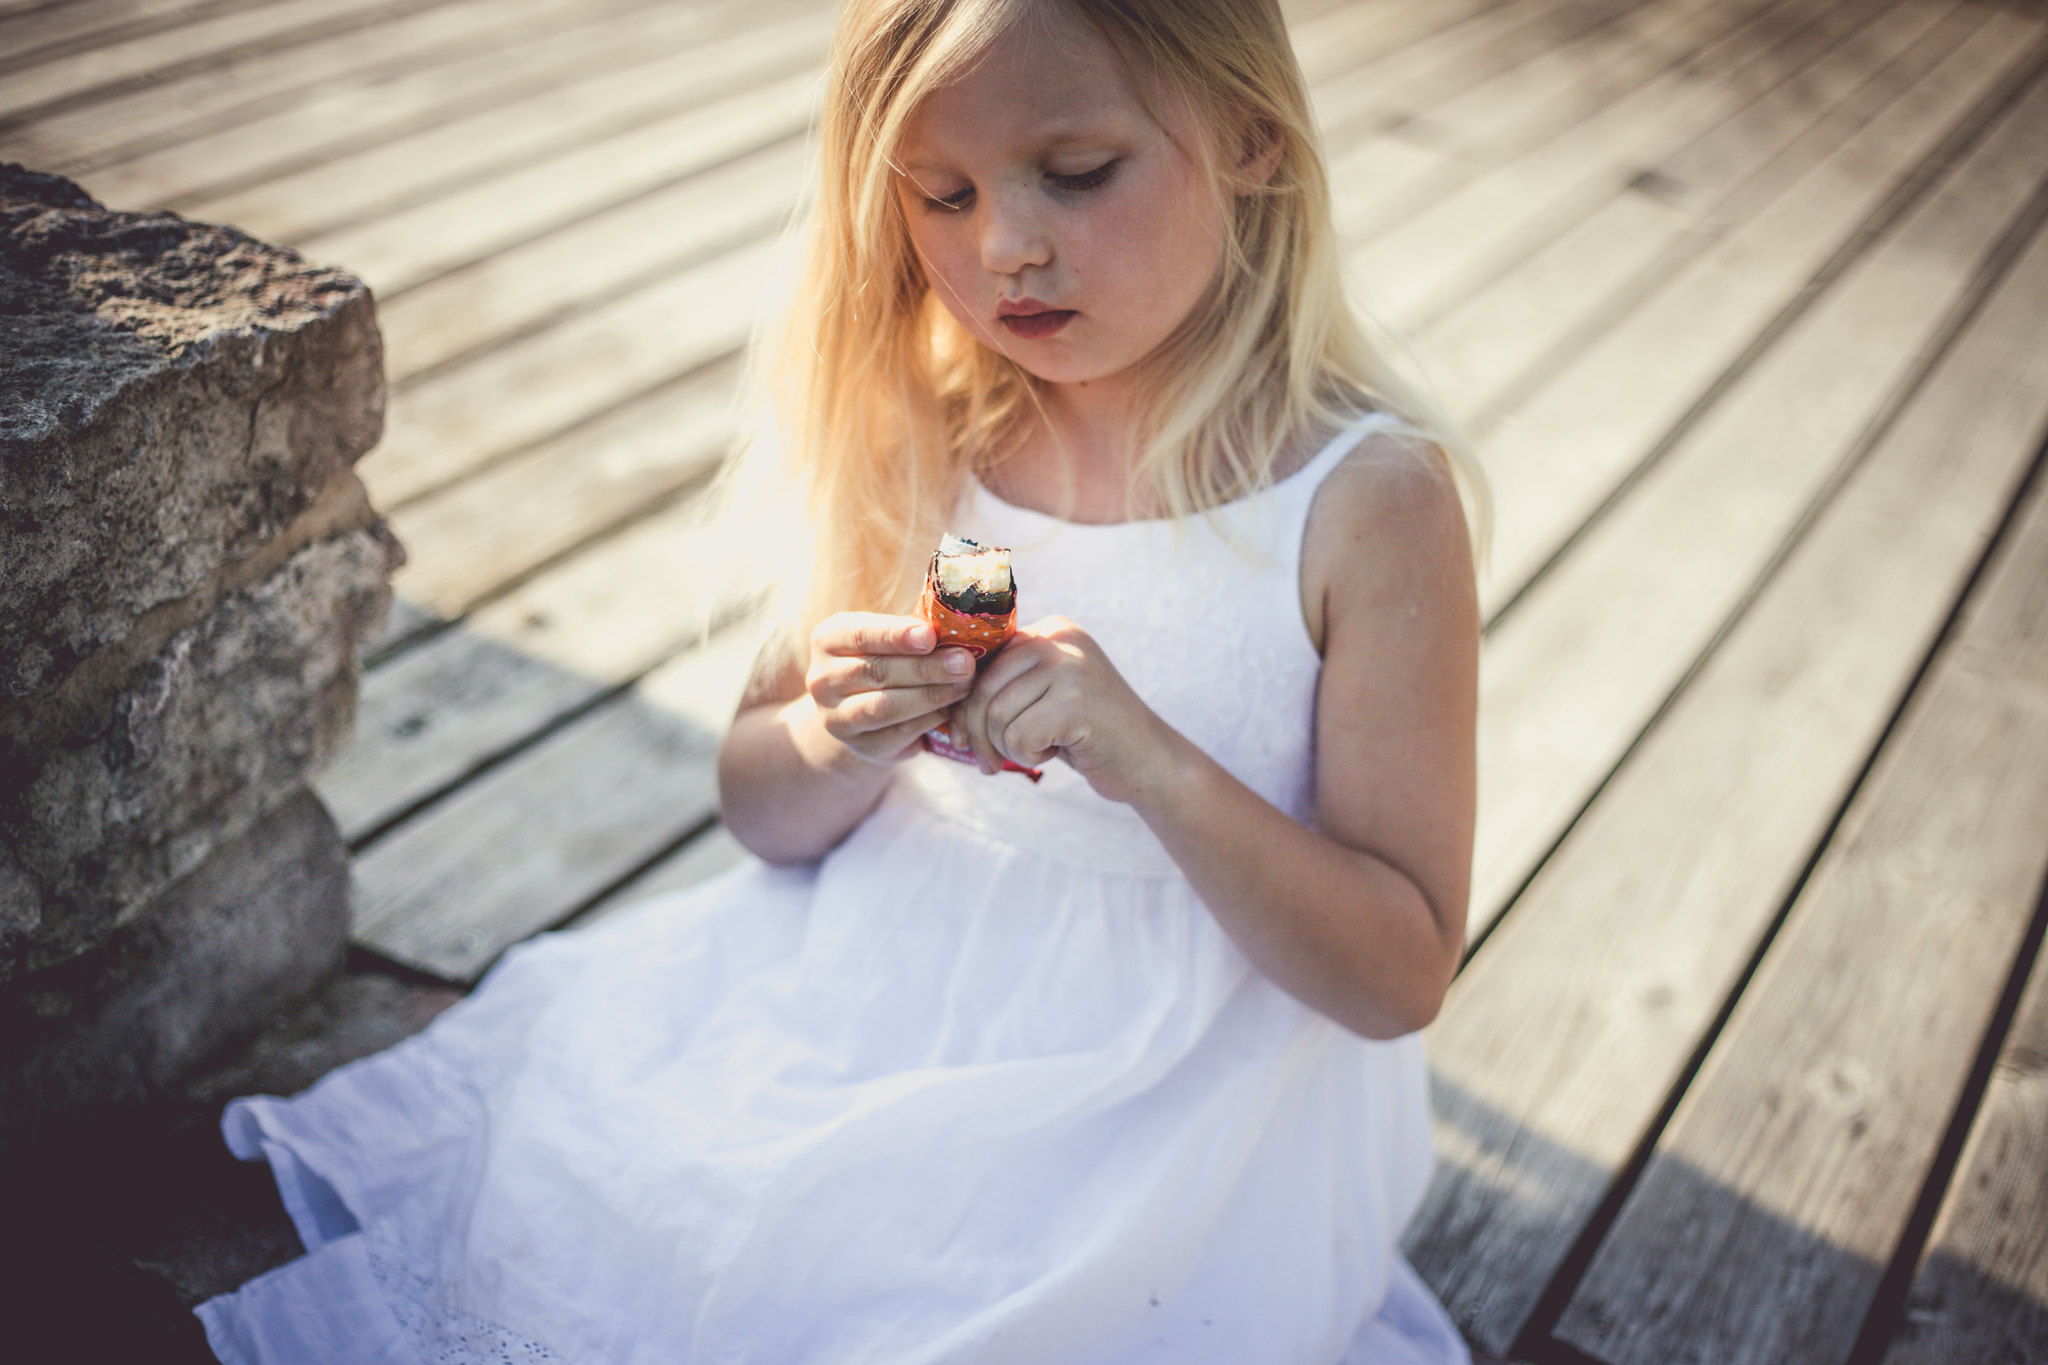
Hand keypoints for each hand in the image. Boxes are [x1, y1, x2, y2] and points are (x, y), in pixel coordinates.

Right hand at [806, 612, 976, 766]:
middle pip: (876, 671)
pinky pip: (899, 732)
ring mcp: (836, 716)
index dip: (896, 635)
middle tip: (964, 663)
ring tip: (964, 685)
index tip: (930, 636)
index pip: (861, 634)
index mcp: (829, 639)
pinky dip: (929, 719)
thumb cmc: (886, 660)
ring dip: (930, 695)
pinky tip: (953, 709)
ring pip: (884, 706)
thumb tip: (957, 625)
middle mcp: (823, 678)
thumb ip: (915, 632)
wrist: (862, 712)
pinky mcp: (859, 745)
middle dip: (925, 667)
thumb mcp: (889, 638)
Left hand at [949, 616, 1176, 802]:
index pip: (982, 661)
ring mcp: (1072, 667)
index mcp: (1052, 630)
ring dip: (1005, 747)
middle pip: (983, 687)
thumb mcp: (1047, 696)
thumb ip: (1008, 684)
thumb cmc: (1088, 734)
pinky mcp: (1078, 702)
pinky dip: (1029, 755)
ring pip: (998, 714)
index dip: (966, 704)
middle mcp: (1061, 638)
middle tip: (988, 764)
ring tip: (1033, 753)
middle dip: (977, 733)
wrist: (1150, 762)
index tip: (965, 736)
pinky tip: (1056, 752)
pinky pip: (1020, 736)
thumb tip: (943, 698)